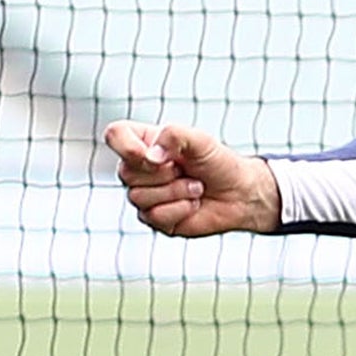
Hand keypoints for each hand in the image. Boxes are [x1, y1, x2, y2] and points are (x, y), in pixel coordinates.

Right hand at [104, 121, 280, 236]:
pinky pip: (154, 216)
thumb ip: (174, 136)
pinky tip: (193, 203)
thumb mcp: (201, 140)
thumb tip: (150, 156)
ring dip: (176, 191)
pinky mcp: (155, 219)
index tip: (156, 155)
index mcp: (145, 143)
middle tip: (186, 170)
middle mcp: (139, 169)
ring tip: (196, 187)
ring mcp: (145, 195)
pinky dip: (180, 209)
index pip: (115, 135)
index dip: (128, 147)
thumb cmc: (219, 163)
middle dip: (164, 173)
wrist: (240, 193)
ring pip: (138, 197)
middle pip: (125, 173)